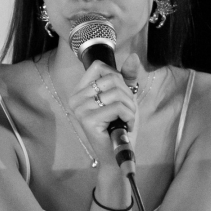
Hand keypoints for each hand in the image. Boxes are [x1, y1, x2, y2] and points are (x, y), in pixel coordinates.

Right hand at [68, 53, 139, 167]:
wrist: (117, 154)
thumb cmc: (120, 125)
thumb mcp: (125, 96)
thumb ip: (127, 76)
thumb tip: (134, 56)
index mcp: (80, 90)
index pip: (99, 66)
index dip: (117, 77)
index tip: (119, 95)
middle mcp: (75, 98)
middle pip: (111, 78)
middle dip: (127, 95)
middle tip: (125, 111)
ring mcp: (80, 109)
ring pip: (116, 92)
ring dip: (129, 107)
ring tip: (125, 119)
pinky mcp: (87, 120)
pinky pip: (118, 106)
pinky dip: (129, 115)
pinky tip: (125, 125)